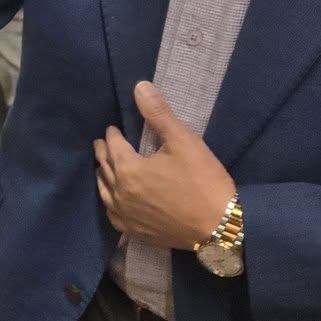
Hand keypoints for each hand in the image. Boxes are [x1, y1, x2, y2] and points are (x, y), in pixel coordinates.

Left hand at [94, 82, 234, 250]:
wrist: (220, 226)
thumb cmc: (203, 181)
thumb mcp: (184, 141)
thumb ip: (159, 114)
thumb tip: (140, 87)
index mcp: (129, 170)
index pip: (113, 146)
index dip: (112, 136)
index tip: (111, 129)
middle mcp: (121, 194)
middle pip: (105, 168)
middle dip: (103, 153)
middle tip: (101, 144)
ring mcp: (127, 216)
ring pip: (105, 193)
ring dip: (103, 177)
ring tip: (103, 169)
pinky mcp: (136, 232)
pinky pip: (114, 216)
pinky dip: (110, 204)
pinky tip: (114, 201)